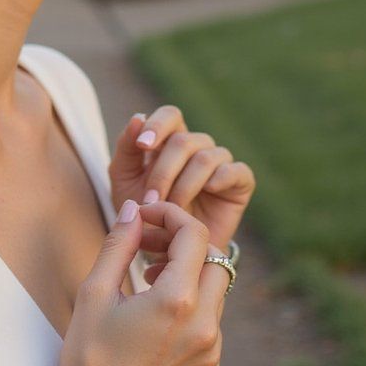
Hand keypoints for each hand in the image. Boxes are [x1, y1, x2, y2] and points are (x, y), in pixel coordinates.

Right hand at [49, 196, 229, 365]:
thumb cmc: (86, 353)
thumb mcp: (95, 291)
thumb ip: (119, 244)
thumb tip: (134, 208)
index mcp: (176, 302)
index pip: (195, 236)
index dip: (171, 216)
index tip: (147, 216)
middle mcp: (205, 327)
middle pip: (216, 260)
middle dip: (185, 244)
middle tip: (148, 246)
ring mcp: (211, 352)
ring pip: (216, 293)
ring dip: (190, 276)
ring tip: (149, 279)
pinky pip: (212, 325)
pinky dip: (192, 309)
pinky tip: (156, 317)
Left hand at [109, 104, 255, 252]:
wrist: (170, 251)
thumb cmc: (145, 212)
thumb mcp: (124, 181)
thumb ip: (126, 148)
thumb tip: (137, 118)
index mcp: (170, 139)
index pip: (170, 115)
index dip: (158, 125)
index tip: (143, 146)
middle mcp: (197, 146)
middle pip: (183, 140)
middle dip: (163, 172)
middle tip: (151, 201)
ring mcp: (220, 162)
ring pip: (204, 158)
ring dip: (184, 186)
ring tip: (171, 210)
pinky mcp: (240, 182)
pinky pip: (235, 170)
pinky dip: (218, 180)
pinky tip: (207, 193)